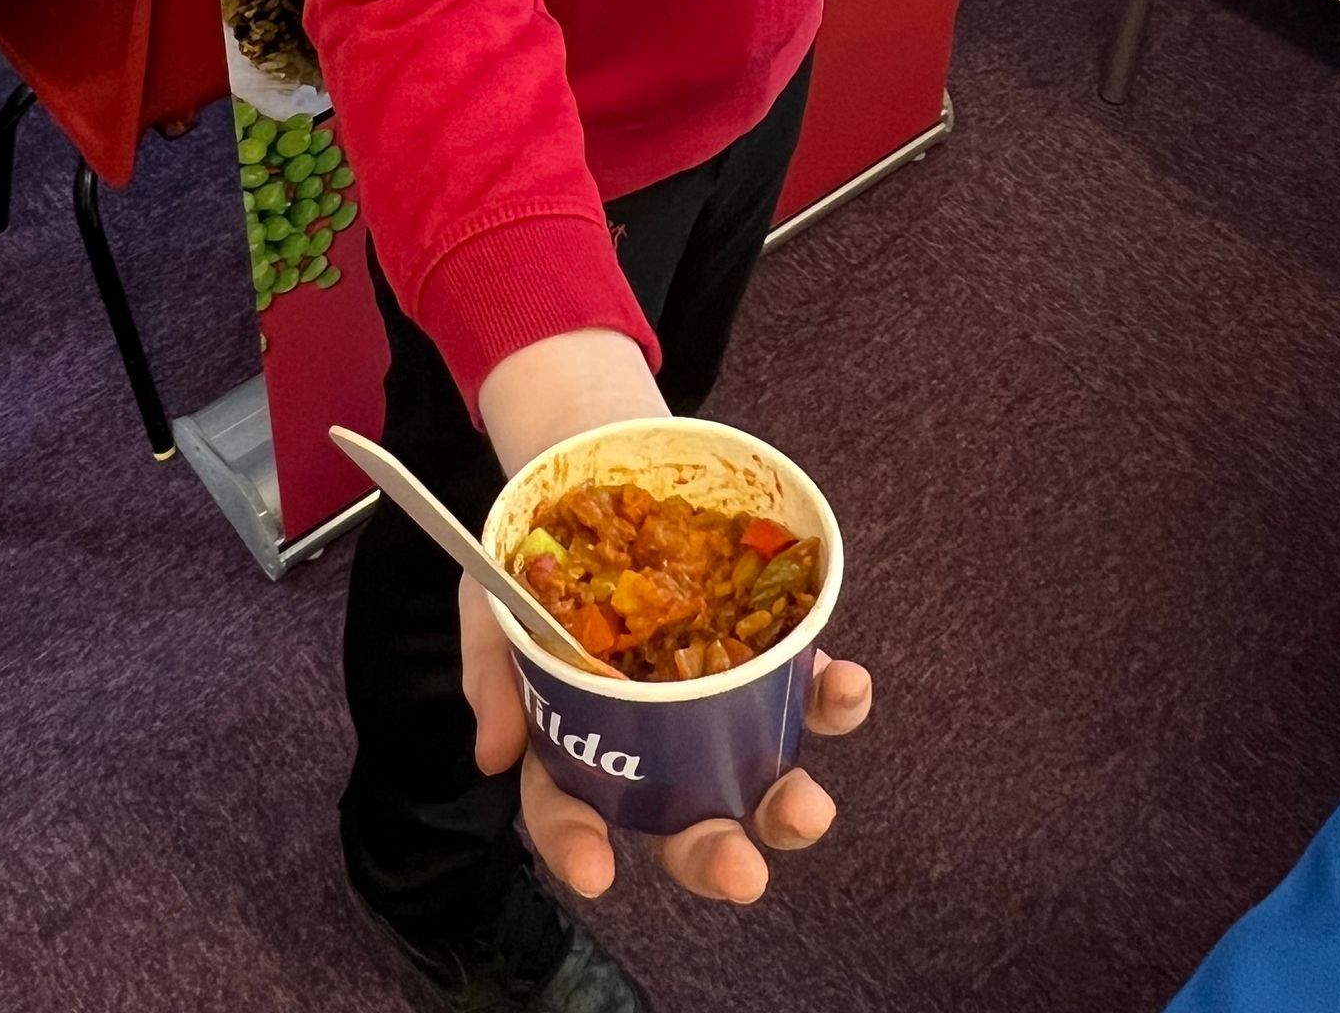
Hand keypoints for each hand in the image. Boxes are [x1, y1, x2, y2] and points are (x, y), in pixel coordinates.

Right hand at [463, 583, 872, 901]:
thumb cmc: (538, 553)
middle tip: (741, 872)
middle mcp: (656, 740)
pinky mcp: (767, 652)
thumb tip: (495, 754)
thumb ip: (492, 669)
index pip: (573, 809)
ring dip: (789, 802)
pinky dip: (835, 696)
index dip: (578, 846)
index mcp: (580, 741)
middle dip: (715, 855)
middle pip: (684, 819)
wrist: (593, 468)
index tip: (597, 871)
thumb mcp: (493, 597)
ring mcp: (718, 701)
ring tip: (808, 806)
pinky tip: (847, 684)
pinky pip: (807, 687)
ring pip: (758, 774)